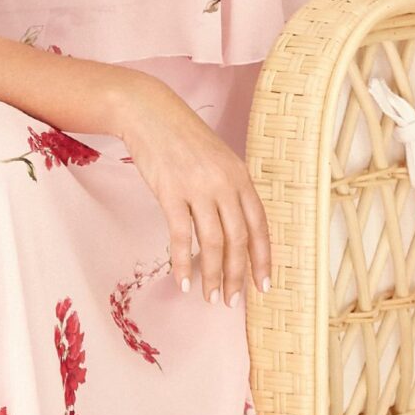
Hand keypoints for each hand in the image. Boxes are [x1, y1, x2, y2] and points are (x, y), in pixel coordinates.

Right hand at [111, 71, 271, 306]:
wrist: (150, 113)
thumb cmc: (182, 137)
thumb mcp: (218, 159)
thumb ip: (229, 190)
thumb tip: (234, 231)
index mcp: (240, 176)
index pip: (259, 225)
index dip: (263, 259)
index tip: (264, 286)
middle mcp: (224, 183)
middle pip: (238, 239)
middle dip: (237, 275)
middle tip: (232, 301)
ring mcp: (198, 187)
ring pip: (213, 243)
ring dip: (213, 275)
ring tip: (209, 297)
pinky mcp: (170, 192)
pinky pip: (181, 236)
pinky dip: (183, 262)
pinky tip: (183, 281)